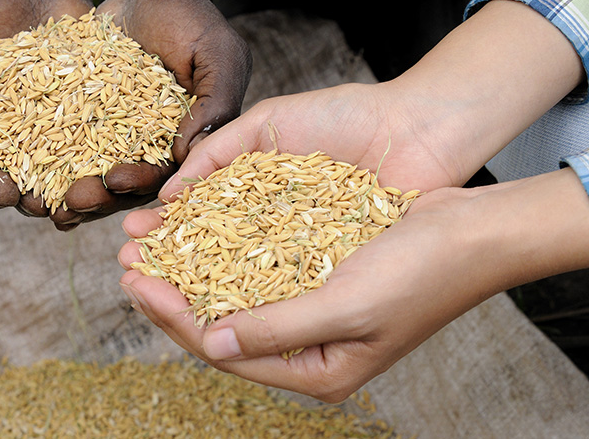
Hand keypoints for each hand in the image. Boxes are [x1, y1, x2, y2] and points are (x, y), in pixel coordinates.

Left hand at [48, 0, 251, 229]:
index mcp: (186, 142)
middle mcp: (149, 147)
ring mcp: (114, 136)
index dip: (142, 183)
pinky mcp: (83, 118)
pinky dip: (43, 161)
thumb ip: (214, 101)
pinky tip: (20, 174)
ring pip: (90, 174)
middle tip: (73, 200)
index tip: (117, 180)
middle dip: (98, 197)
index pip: (165, 174)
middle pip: (124, 186)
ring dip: (67, 190)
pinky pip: (62, 144)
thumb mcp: (218, 53)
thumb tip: (189, 152)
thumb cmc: (193, 18)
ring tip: (39, 201)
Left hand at [118, 169, 588, 401]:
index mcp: (316, 370)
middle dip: (172, 292)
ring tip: (149, 244)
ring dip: (191, 268)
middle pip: (221, 323)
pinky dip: (223, 250)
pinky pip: (256, 268)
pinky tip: (195, 229)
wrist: (472, 231)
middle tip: (126, 262)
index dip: (173, 316)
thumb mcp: (346, 307)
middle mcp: (308, 346)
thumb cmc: (420, 272)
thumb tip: (209, 344)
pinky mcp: (315, 276)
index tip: (133, 282)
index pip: (225, 349)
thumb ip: (276, 330)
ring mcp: (311, 310)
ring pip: (233, 293)